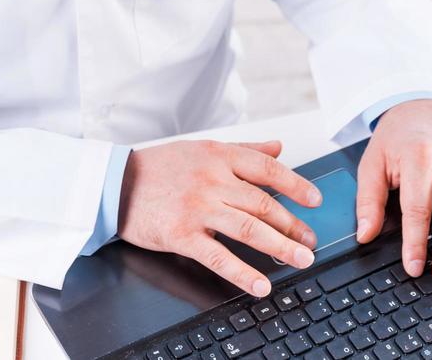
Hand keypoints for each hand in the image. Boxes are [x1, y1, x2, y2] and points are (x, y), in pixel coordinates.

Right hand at [117, 138, 321, 296]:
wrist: (116, 183)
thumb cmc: (161, 166)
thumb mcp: (203, 148)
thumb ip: (244, 149)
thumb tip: (278, 146)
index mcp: (219, 155)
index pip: (267, 168)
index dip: (295, 184)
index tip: (315, 200)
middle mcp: (212, 179)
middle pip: (262, 202)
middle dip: (292, 224)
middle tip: (311, 240)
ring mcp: (197, 208)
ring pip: (248, 228)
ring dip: (280, 246)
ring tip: (301, 259)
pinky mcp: (181, 235)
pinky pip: (218, 257)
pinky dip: (243, 273)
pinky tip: (261, 285)